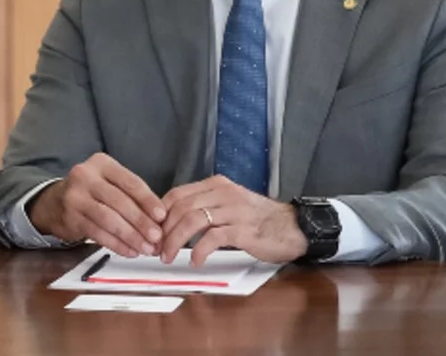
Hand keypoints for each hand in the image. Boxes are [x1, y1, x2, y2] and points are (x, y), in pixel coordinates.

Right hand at [27, 153, 165, 256]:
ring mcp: (75, 197)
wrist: (53, 202)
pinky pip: (98, 234)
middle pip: (120, 201)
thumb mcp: (108, 183)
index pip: (130, 182)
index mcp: (101, 163)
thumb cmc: (90, 193)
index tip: (162, 216)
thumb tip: (159, 219)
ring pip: (109, 219)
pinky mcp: (70, 218)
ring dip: (131, 236)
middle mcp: (85, 176)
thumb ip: (130, 195)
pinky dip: (117, 245)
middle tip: (157, 237)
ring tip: (146, 248)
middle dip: (141, 222)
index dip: (148, 200)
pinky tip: (129, 251)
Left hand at [158, 175, 307, 265]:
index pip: (177, 194)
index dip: (160, 213)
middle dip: (164, 230)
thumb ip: (204, 207)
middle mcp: (223, 193)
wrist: (293, 227)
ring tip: (169, 257)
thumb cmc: (258, 219)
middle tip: (157, 248)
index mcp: (216, 185)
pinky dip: (199, 250)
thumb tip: (172, 222)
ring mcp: (234, 211)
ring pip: (193, 221)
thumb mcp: (228, 204)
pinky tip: (195, 261)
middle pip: (181, 208)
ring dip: (175, 241)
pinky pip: (213, 238)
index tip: (152, 230)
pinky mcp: (243, 230)